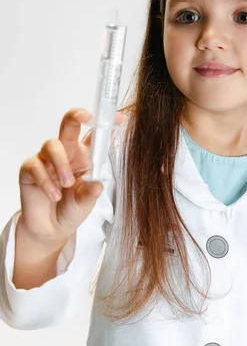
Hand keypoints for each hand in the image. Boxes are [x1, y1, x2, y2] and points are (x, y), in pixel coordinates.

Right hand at [17, 108, 122, 244]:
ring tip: (67, 184)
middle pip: (69, 125)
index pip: (94, 135)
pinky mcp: (30, 170)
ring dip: (61, 164)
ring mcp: (47, 159)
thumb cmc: (72, 208)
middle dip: (76, 116)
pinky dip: (46, 181)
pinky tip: (54, 195)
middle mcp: (66, 152)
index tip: (116, 119)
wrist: (51, 229)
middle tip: (84, 116)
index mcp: (83, 156)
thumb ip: (92, 192)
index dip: (104, 124)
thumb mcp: (87, 201)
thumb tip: (98, 184)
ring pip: (52, 145)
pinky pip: (36, 166)